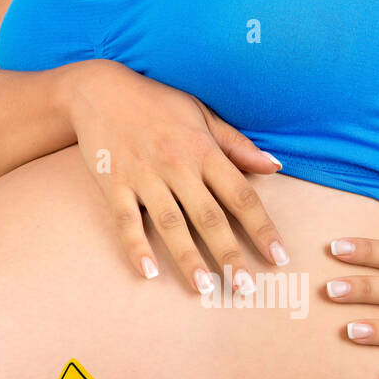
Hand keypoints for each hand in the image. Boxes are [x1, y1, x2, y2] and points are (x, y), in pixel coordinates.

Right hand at [68, 59, 289, 293]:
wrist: (99, 89)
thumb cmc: (157, 104)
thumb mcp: (202, 115)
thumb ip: (237, 146)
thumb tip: (275, 166)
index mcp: (203, 151)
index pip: (241, 196)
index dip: (262, 229)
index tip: (280, 258)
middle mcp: (177, 166)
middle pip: (209, 217)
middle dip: (230, 254)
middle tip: (247, 288)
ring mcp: (144, 177)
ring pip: (170, 224)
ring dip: (187, 257)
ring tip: (203, 288)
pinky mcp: (114, 185)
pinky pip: (126, 221)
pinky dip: (136, 247)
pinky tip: (148, 273)